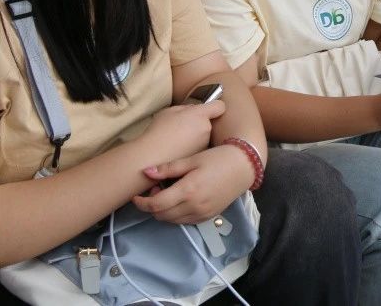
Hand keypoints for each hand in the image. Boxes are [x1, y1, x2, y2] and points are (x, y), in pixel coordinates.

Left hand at [134, 144, 250, 223]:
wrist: (244, 167)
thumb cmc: (218, 158)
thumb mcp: (192, 159)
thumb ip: (168, 168)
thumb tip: (145, 172)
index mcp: (188, 190)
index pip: (155, 205)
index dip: (141, 202)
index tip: (136, 195)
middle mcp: (194, 206)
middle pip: (161, 216)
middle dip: (152, 206)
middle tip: (157, 189)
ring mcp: (201, 214)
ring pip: (171, 221)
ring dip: (163, 211)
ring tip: (169, 194)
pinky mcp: (208, 217)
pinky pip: (184, 222)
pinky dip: (176, 215)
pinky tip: (181, 200)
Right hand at [137, 101, 224, 162]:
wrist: (152, 157)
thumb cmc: (158, 131)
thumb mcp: (169, 111)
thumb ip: (185, 108)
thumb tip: (193, 110)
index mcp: (199, 115)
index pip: (219, 106)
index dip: (214, 107)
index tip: (209, 109)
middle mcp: (206, 128)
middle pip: (208, 121)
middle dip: (198, 123)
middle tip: (181, 126)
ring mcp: (205, 143)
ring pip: (203, 134)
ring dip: (195, 135)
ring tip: (177, 139)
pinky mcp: (200, 155)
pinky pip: (199, 146)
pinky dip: (192, 146)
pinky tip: (179, 148)